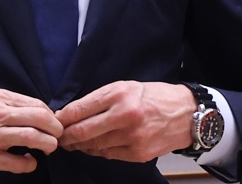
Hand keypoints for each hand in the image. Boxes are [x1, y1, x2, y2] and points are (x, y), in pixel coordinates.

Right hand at [0, 87, 62, 172]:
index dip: (50, 115)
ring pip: (32, 138)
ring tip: (48, 148)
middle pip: (39, 118)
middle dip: (55, 129)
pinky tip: (29, 162)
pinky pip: (15, 163)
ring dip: (47, 144)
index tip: (53, 122)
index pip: (36, 104)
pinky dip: (28, 164)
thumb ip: (7, 103)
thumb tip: (34, 111)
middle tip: (58, 136)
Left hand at [56, 81, 194, 161]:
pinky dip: (97, 151)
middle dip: (66, 136)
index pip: (80, 109)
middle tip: (59, 137)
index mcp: (120, 94)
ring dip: (79, 146)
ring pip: (93, 146)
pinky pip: (108, 154)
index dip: (62, 119)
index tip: (55, 121)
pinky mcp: (138, 153)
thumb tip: (71, 113)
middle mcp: (125, 115)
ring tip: (74, 142)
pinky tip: (94, 147)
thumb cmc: (153, 97)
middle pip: (82, 132)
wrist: (186, 113)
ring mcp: (133, 137)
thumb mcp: (126, 87)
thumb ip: (99, 99)